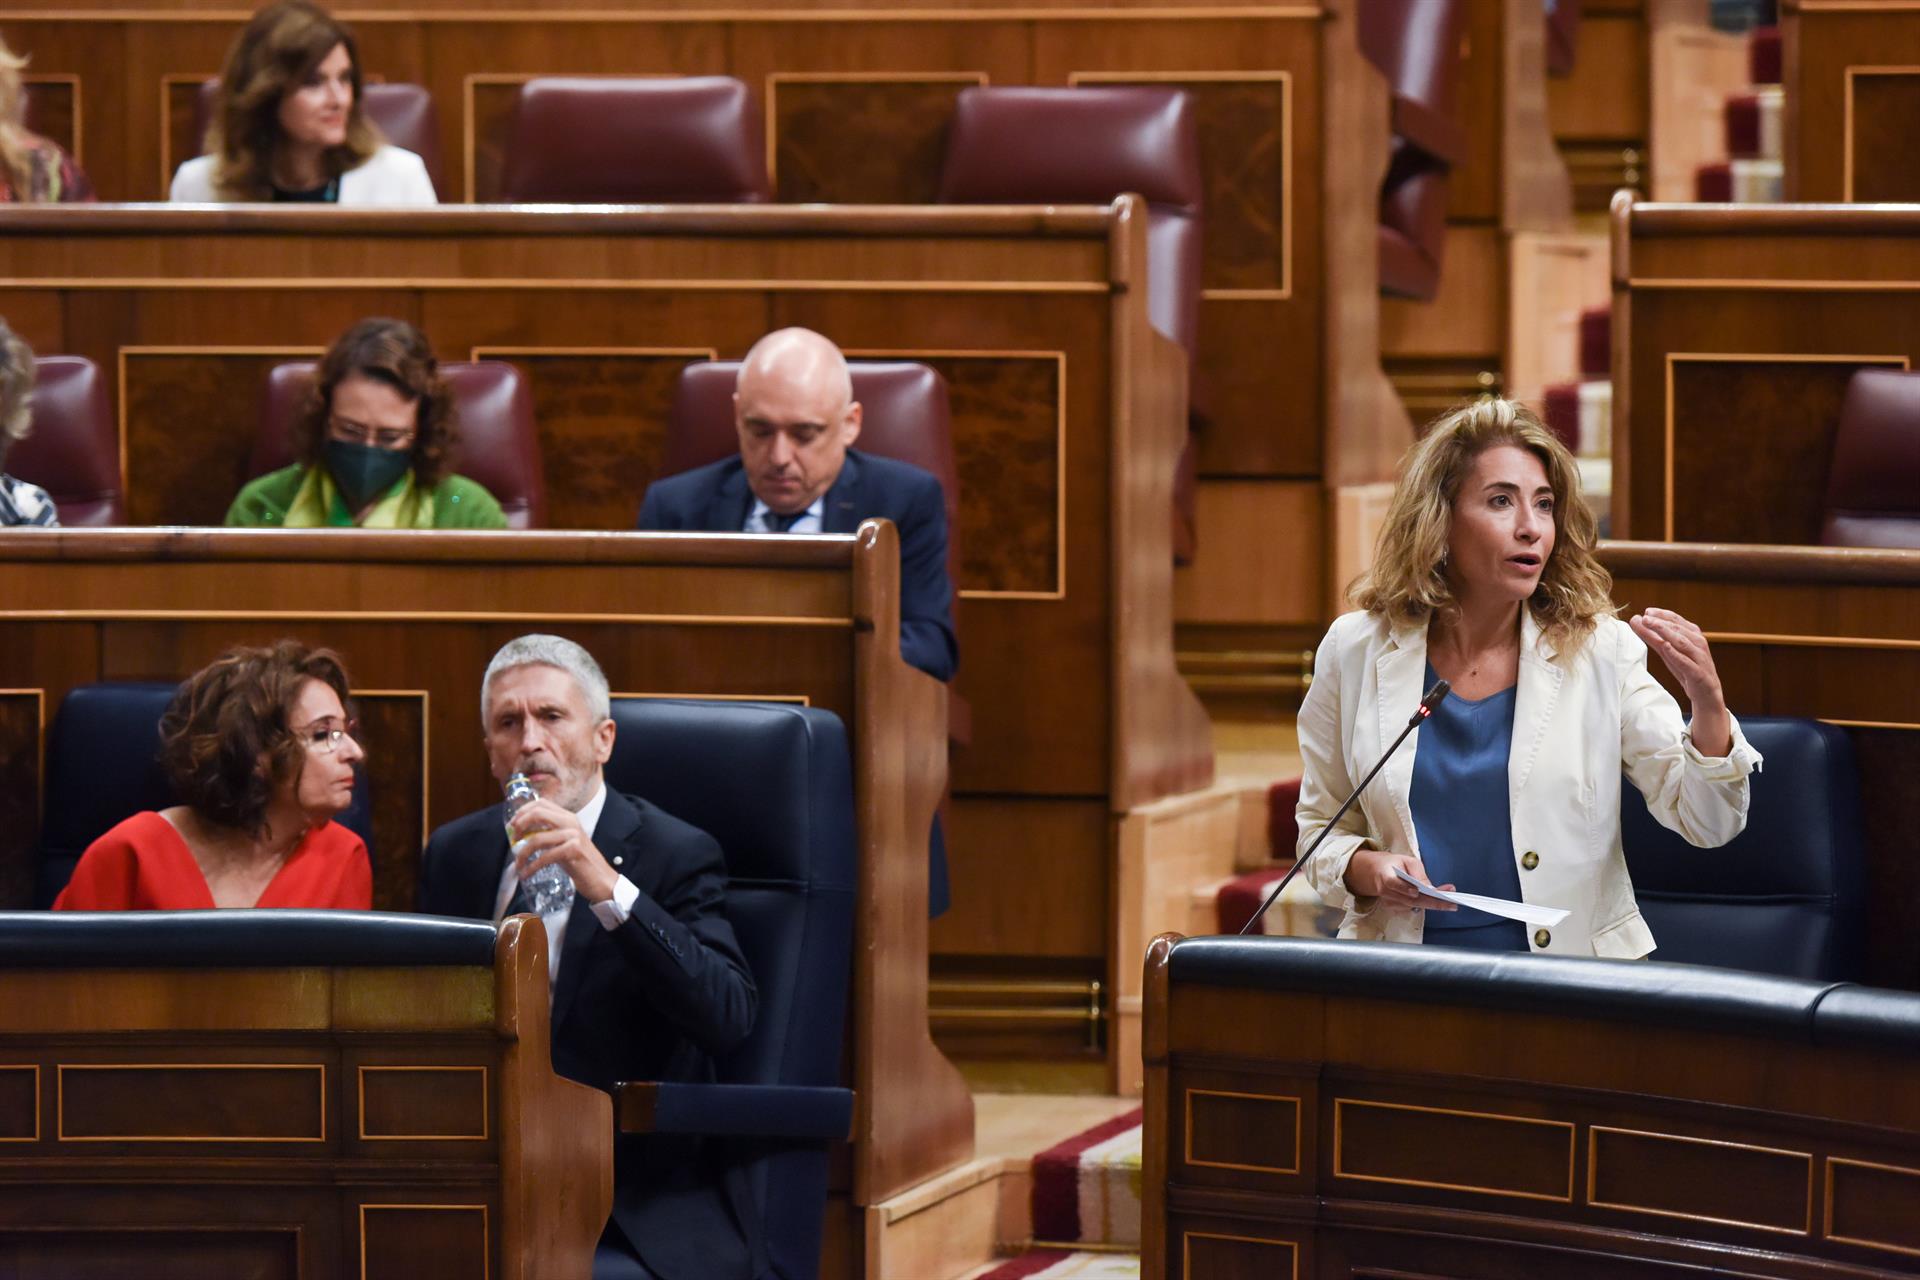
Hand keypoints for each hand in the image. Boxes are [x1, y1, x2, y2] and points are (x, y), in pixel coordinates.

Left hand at [509, 797, 620, 903]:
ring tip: (518, 865)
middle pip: (538, 813)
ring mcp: (573, 836)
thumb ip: (548, 835)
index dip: (522, 812)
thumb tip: (521, 835)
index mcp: (568, 817)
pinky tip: (526, 874)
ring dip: (522, 853)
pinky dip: (531, 867)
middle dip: (520, 826)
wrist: (602, 880)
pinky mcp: (574, 850)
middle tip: (513, 841)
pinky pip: (545, 857)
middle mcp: (571, 822)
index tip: (512, 826)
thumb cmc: (580, 863)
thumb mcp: (564, 843)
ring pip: (537, 838)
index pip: (541, 803)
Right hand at [1344, 847, 1456, 913]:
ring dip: (1434, 904)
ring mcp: (1389, 902)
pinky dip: (1427, 905)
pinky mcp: (1394, 908)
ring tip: (1451, 901)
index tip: (1416, 891)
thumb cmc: (1394, 864)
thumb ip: (1418, 874)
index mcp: (1385, 876)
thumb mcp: (1407, 861)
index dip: (1404, 888)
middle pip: (1409, 900)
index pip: (1393, 883)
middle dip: (1432, 902)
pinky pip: (1413, 907)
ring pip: (1414, 906)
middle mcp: (1385, 892)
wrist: (1376, 873)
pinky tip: (1440, 901)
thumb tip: (1431, 888)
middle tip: (1451, 903)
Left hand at [1629, 607, 1731, 754]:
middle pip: (1678, 629)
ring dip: (1666, 632)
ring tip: (1651, 626)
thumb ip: (1654, 638)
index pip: (1676, 620)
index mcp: (1693, 636)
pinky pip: (1687, 662)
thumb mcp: (1668, 653)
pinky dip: (1676, 654)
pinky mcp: (1698, 673)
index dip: (1662, 614)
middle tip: (1644, 617)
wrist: (1706, 694)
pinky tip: (1665, 646)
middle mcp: (1698, 644)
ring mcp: (1699, 658)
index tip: (1646, 611)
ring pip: (1683, 642)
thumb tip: (1636, 621)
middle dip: (1660, 622)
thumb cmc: (1687, 669)